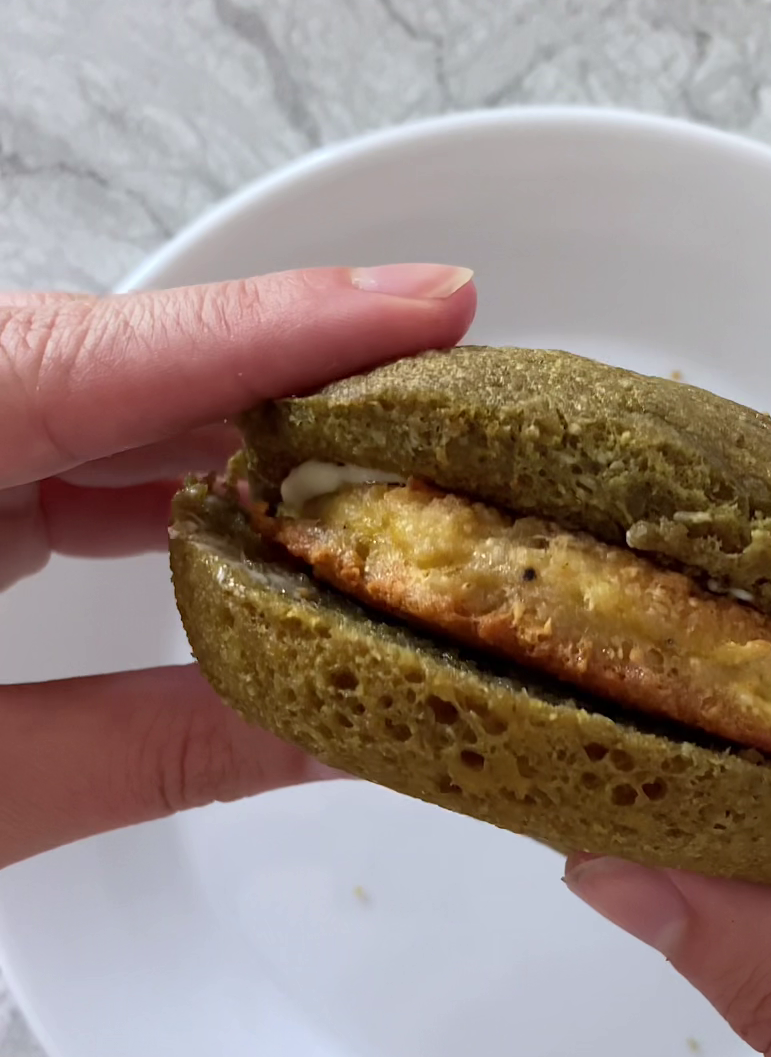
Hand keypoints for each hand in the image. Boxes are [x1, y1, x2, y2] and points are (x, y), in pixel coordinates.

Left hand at [0, 263, 474, 867]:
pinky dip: (127, 474)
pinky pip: (28, 441)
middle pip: (97, 360)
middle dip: (271, 381)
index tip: (436, 304)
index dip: (282, 328)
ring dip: (208, 434)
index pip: (99, 358)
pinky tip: (218, 513)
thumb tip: (332, 732)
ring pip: (66, 397)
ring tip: (366, 469)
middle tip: (443, 403)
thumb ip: (145, 751)